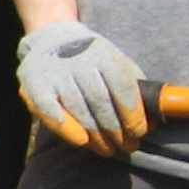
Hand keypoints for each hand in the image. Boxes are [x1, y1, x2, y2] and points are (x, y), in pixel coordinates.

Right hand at [17, 20, 148, 153]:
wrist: (53, 38)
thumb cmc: (94, 60)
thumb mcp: (118, 62)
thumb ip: (135, 87)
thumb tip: (155, 119)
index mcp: (103, 54)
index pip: (121, 88)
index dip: (132, 114)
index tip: (139, 133)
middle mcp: (77, 61)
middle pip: (99, 102)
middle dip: (115, 130)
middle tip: (126, 147)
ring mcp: (54, 72)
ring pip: (77, 109)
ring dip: (95, 136)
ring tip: (108, 150)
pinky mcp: (33, 84)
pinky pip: (50, 111)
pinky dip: (66, 128)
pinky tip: (81, 142)